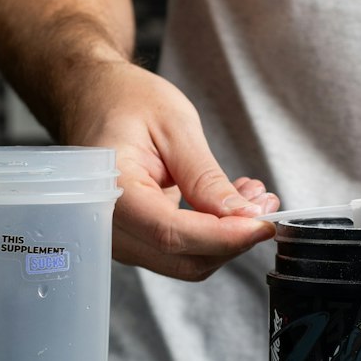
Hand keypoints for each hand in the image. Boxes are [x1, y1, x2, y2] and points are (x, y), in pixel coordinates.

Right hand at [65, 59, 278, 279]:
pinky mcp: (136, 239)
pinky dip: (213, 235)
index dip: (223, 236)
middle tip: (265, 203)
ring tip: (250, 196)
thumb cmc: (125, 100)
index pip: (170, 233)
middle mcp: (108, 224)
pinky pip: (180, 252)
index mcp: (110, 188)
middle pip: (182, 259)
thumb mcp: (175, 126)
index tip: (262, 223)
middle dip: (233, 238)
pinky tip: (229, 205)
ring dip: (227, 238)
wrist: (95, 97)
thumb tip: (243, 217)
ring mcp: (121, 237)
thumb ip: (205, 177)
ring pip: (186, 262)